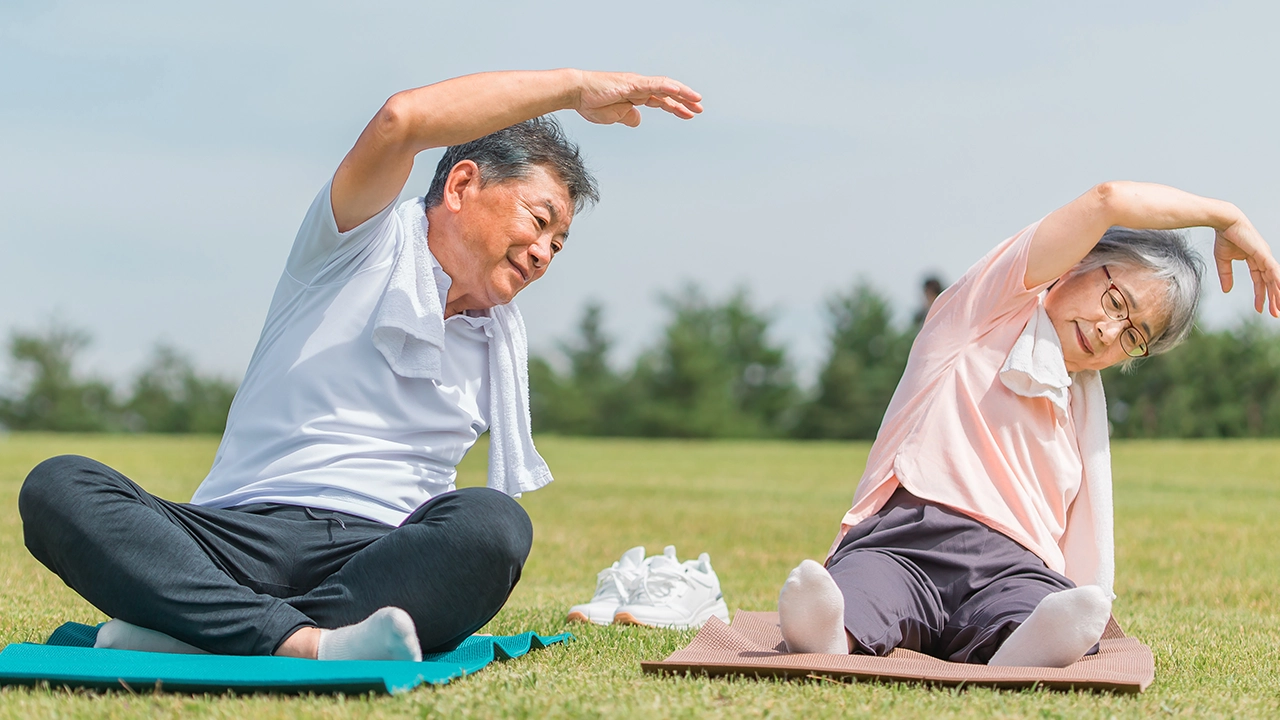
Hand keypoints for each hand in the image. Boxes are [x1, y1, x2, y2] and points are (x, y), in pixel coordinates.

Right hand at [573, 71, 702, 127]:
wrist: (576, 93)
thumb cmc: (592, 103)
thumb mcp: (615, 116)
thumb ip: (628, 117)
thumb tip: (637, 120)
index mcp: (637, 95)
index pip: (662, 99)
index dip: (676, 106)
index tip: (689, 114)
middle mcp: (639, 87)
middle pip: (668, 92)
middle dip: (685, 100)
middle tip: (700, 108)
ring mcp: (636, 84)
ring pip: (664, 86)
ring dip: (682, 93)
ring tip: (697, 100)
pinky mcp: (631, 83)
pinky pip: (652, 84)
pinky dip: (666, 86)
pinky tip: (678, 90)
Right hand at [1215, 217, 1279, 316]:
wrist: (1225, 222)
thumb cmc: (1224, 237)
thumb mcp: (1223, 260)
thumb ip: (1226, 275)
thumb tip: (1227, 290)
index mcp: (1255, 259)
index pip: (1260, 281)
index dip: (1260, 295)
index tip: (1259, 310)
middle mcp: (1264, 259)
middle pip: (1270, 283)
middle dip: (1273, 299)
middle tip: (1275, 314)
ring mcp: (1265, 257)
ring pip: (1274, 280)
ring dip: (1277, 295)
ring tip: (1278, 310)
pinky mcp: (1264, 255)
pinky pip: (1273, 272)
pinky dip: (1277, 283)